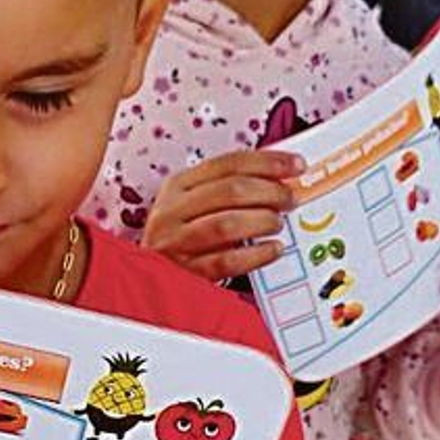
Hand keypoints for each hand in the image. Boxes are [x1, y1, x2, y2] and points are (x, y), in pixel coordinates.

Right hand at [141, 148, 303, 280]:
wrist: (144, 277)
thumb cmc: (176, 238)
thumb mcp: (191, 204)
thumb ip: (226, 190)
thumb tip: (278, 181)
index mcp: (177, 186)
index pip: (229, 164)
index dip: (268, 162)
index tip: (295, 165)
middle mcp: (172, 211)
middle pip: (230, 191)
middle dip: (270, 192)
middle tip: (290, 199)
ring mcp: (175, 242)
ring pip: (227, 224)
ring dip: (262, 221)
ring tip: (278, 224)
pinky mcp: (184, 272)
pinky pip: (226, 261)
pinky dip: (256, 254)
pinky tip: (272, 250)